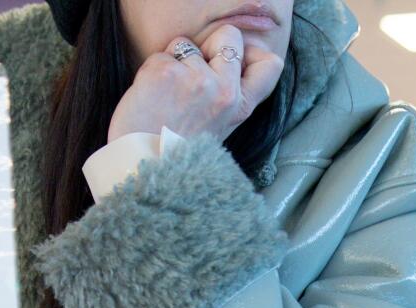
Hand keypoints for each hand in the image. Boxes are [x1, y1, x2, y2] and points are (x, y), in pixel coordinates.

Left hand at [109, 22, 284, 143]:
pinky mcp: (166, 72)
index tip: (234, 59)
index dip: (251, 52)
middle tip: (192, 75)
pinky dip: (154, 70)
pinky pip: (161, 54)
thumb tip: (230, 57)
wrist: (145, 164)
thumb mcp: (219, 127)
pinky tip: (152, 96)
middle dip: (210, 45)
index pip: (270, 64)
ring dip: (174, 62)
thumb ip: (229, 95)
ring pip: (187, 44)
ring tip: (168, 95)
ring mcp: (196, 80)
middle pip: (230, 36)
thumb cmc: (178, 148)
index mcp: (240, 107)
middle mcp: (224, 91)